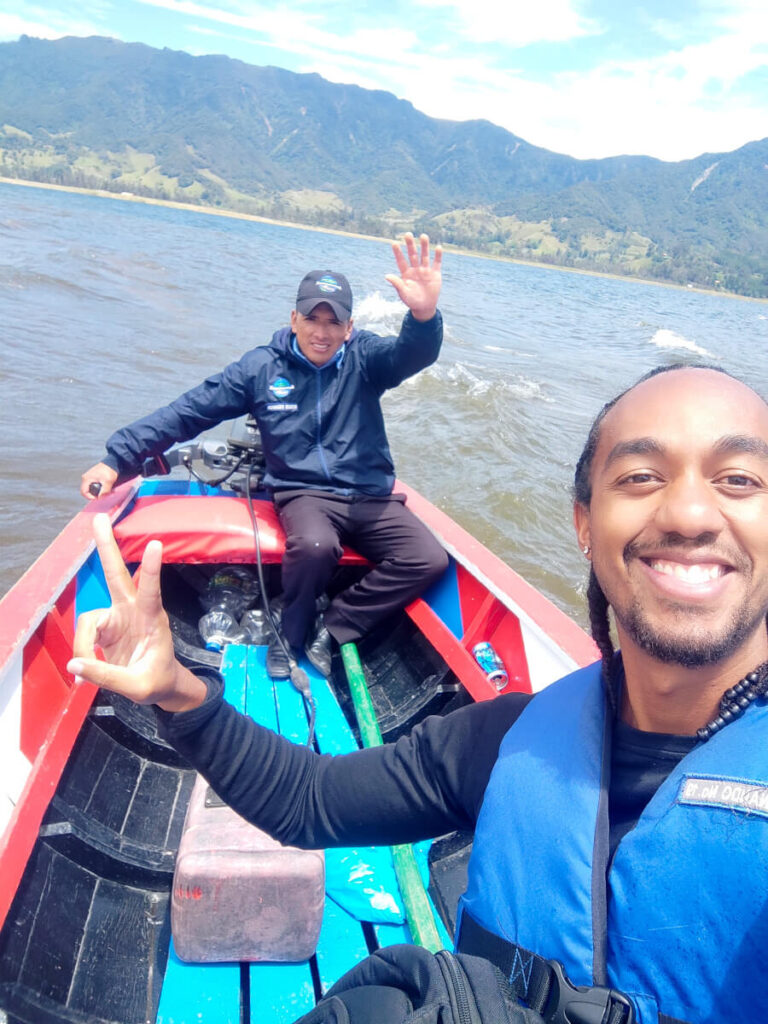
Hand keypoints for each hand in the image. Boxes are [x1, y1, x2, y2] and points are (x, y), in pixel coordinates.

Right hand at [66, 513, 206, 711]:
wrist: (160, 686)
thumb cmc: (157, 681)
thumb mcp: (137, 687)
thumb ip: (107, 676)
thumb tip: (74, 665)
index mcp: (152, 620)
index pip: (151, 591)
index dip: (150, 569)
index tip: (155, 544)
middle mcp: (133, 611)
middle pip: (116, 575)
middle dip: (106, 547)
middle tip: (99, 518)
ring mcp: (117, 616)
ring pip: (88, 620)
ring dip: (83, 645)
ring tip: (85, 670)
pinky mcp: (105, 626)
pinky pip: (84, 634)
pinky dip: (81, 653)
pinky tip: (85, 669)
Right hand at [81, 462, 118, 499]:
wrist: (113, 462)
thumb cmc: (109, 470)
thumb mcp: (108, 482)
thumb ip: (104, 491)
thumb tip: (100, 498)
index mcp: (86, 479)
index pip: (83, 492)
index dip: (90, 497)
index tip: (98, 498)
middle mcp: (86, 478)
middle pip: (86, 491)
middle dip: (94, 495)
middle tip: (102, 495)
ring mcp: (89, 477)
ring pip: (90, 488)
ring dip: (97, 491)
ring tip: (104, 491)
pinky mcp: (93, 477)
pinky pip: (93, 485)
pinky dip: (98, 488)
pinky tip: (105, 487)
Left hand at [385, 233, 441, 320]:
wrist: (425, 307)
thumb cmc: (411, 301)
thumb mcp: (403, 293)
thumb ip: (397, 284)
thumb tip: (386, 276)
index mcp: (406, 273)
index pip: (401, 261)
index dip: (398, 252)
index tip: (394, 243)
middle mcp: (415, 269)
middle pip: (413, 255)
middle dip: (410, 245)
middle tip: (408, 234)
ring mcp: (425, 270)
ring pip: (425, 256)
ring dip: (424, 246)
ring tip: (423, 236)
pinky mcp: (435, 274)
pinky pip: (437, 263)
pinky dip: (438, 256)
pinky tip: (438, 247)